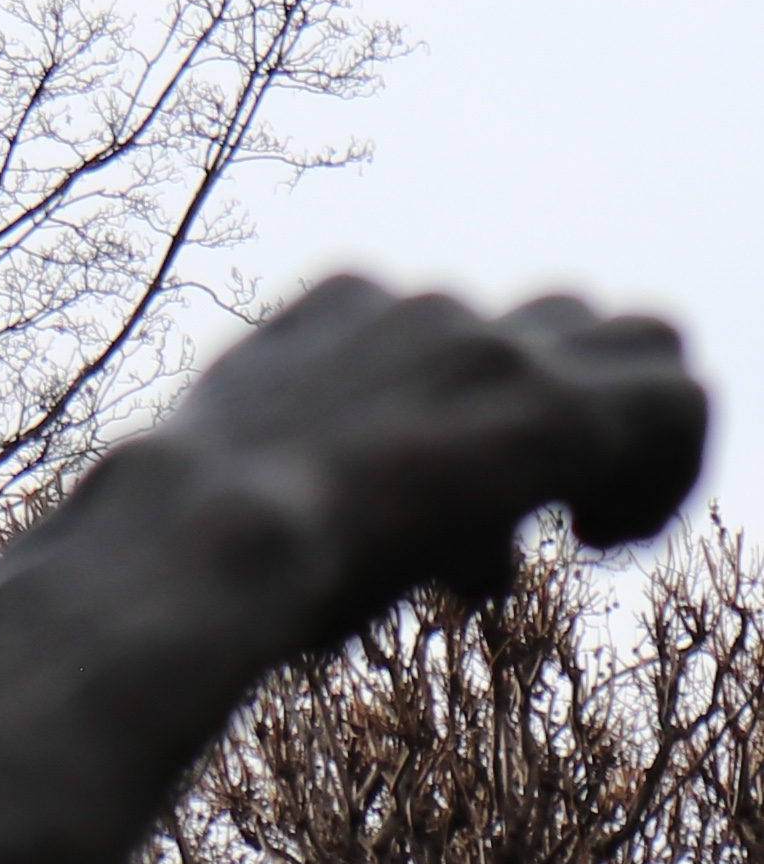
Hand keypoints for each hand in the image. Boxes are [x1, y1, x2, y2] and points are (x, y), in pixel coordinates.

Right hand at [169, 278, 708, 647]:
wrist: (189, 548)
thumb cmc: (187, 551)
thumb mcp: (237, 491)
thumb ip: (304, 475)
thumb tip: (354, 550)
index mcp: (339, 313)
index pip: (461, 331)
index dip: (476, 422)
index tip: (455, 517)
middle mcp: (423, 312)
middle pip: (562, 324)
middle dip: (567, 415)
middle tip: (547, 512)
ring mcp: (488, 351)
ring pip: (642, 344)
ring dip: (636, 436)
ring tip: (598, 527)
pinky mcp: (546, 410)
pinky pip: (677, 404)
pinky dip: (671, 471)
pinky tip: (608, 540)